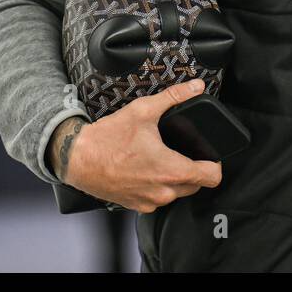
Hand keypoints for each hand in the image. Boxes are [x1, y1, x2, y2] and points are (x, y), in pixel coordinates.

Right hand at [50, 79, 222, 212]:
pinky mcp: (136, 205)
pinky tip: (146, 169)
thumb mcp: (144, 110)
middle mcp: (163, 192)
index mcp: (171, 171)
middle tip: (182, 150)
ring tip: (162, 158)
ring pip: (177, 193)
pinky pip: (158, 198)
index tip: (209, 154)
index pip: (212, 177)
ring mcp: (150, 201)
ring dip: (175, 178)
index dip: (215, 163)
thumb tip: (196, 86)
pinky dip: (157, 186)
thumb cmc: (107, 138)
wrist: (76, 158)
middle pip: (196, 184)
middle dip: (194, 168)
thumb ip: (174, 97)